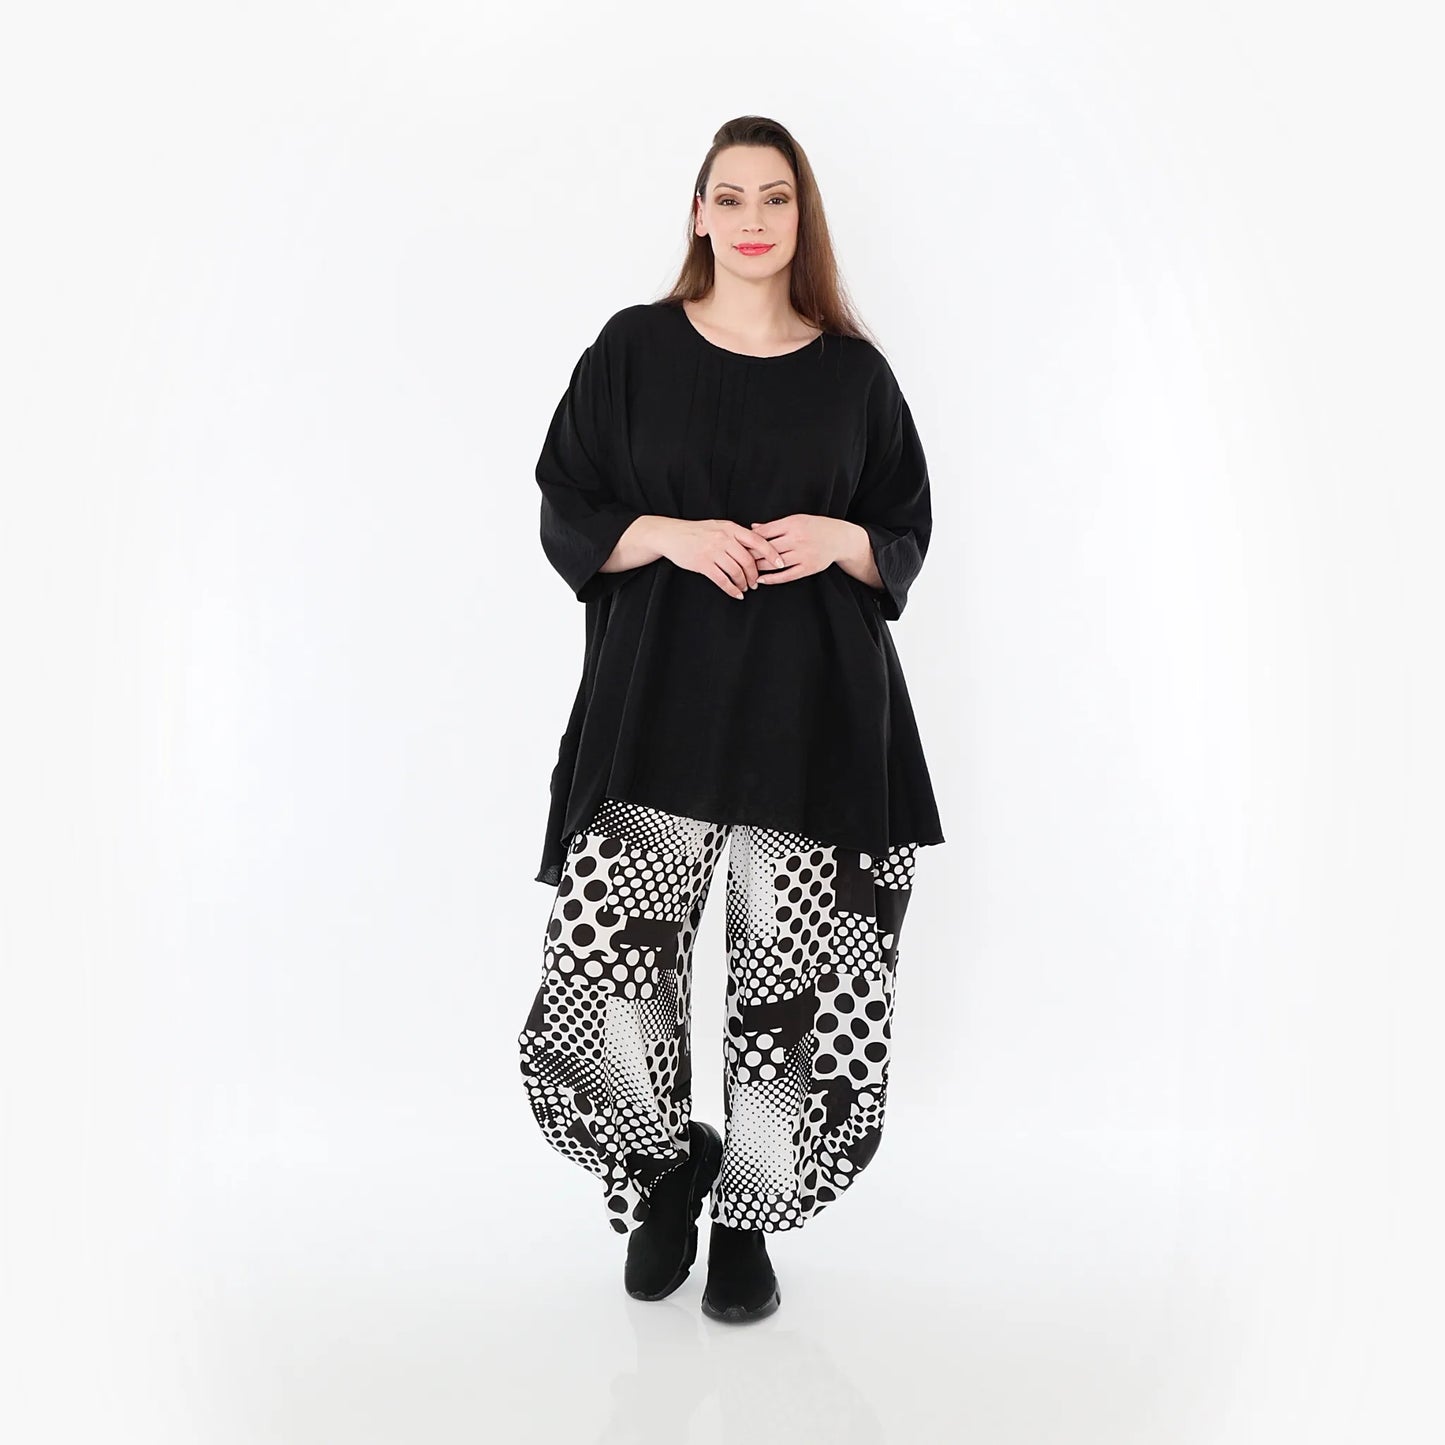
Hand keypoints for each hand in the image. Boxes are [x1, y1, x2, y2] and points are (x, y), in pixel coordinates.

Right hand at [651, 517, 788, 599]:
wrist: (672, 535)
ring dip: (743, 583)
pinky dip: (732, 589)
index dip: (771, 553)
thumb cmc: (698, 532)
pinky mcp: (703, 564)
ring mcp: (713, 551)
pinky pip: (722, 580)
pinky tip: (736, 594)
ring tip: (745, 588)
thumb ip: (737, 535)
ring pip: (736, 572)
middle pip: (748, 560)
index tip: (780, 564)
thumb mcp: (720, 527)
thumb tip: (758, 546)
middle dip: (755, 575)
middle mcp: (723, 539)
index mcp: (731, 528)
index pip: (757, 541)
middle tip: (756, 583)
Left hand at [748, 515, 851, 585]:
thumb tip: (752, 527)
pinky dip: (772, 579)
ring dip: (759, 568)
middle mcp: (797, 539)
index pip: (765, 533)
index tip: (738, 545)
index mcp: (792, 524)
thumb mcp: (796, 520)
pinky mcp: (808, 568)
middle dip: (750, 555)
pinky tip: (761, 580)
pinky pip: (786, 576)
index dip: (750, 540)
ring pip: (775, 563)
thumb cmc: (815, 527)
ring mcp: (803, 555)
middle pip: (767, 549)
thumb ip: (774, 526)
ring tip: (746, 571)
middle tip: (737, 560)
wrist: (839, 538)